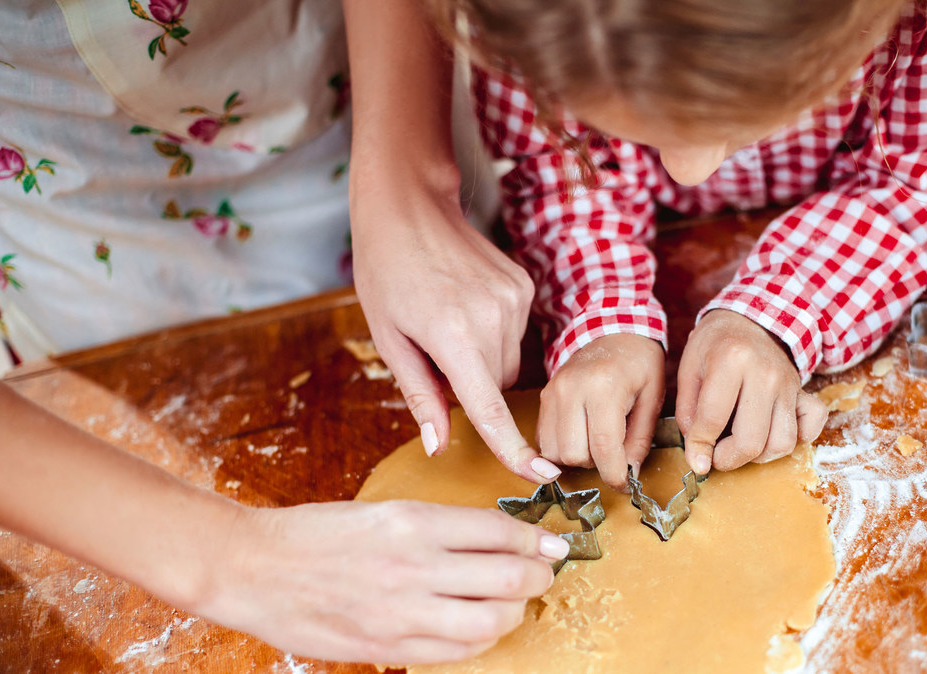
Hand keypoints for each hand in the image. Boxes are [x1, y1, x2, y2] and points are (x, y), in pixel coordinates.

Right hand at [196, 500, 566, 664]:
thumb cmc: (316, 534)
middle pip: (509, 576)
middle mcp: (413, 566)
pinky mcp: (387, 647)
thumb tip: (497, 539)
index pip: (501, 531)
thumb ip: (440, 528)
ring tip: (514, 603)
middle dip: (539, 575)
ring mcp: (401, 612)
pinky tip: (480, 628)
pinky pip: (456, 652)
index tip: (552, 542)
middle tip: (543, 571)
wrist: (253, 568)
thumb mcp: (384, 511)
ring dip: (515, 612)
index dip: (537, 539)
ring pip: (491, 621)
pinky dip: (481, 641)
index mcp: (413, 522)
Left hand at [351, 178, 559, 483]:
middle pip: (496, 386)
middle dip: (471, 384)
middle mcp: (492, 318)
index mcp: (452, 336)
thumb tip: (439, 446)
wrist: (409, 209)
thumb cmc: (386, 273)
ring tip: (448, 321)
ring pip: (508, 361)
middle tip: (434, 352)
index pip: (489, 409)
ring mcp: (514, 299)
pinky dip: (493, 333)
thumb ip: (420, 396)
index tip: (541, 477)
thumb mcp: (390, 340)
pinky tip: (466, 304)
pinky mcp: (523, 286)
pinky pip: (515, 333)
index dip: (514, 449)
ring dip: (483, 359)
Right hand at [537, 334, 664, 489]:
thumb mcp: (654, 398)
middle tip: (613, 452)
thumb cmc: (640, 363)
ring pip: (554, 452)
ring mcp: (553, 392)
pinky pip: (544, 440)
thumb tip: (628, 474)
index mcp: (604, 386)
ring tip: (597, 442)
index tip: (625, 484)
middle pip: (574, 454)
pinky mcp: (543, 397)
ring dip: (577, 458)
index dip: (614, 474)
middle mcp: (572, 389)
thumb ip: (641, 439)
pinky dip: (562, 449)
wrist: (613, 331)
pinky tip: (582, 436)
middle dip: (596, 464)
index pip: (603, 447)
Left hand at [676, 310, 828, 472]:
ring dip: (759, 456)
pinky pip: (811, 428)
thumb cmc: (715, 345)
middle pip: (752, 441)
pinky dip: (797, 440)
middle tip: (716, 456)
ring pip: (782, 443)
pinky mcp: (803, 392)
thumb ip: (689, 413)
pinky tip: (773, 434)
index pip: (713, 420)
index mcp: (731, 360)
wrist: (750, 320)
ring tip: (741, 444)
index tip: (696, 460)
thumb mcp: (689, 370)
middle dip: (728, 460)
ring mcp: (789, 384)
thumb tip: (698, 455)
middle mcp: (765, 373)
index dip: (699, 447)